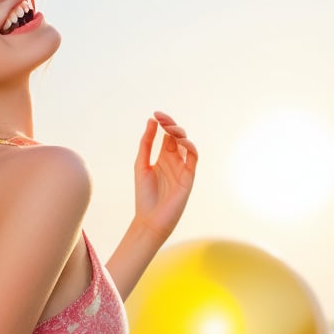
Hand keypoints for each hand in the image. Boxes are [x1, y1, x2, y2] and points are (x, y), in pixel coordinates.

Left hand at [134, 112, 197, 242]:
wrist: (150, 219)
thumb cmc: (144, 195)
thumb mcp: (140, 164)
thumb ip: (146, 144)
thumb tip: (151, 121)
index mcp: (163, 158)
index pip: (167, 136)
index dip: (163, 124)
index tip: (155, 114)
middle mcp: (174, 161)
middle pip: (177, 137)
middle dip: (171, 125)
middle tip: (162, 118)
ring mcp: (183, 168)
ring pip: (187, 145)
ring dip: (180, 134)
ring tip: (170, 128)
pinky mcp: (189, 176)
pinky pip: (193, 158)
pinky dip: (189, 146)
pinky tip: (181, 140)